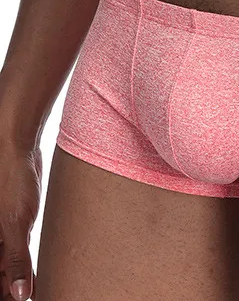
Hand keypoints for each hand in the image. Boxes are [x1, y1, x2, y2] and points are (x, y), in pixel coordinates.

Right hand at [0, 144, 41, 300]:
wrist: (18, 152)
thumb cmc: (12, 181)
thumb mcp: (16, 223)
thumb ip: (16, 259)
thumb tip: (19, 295)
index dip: (5, 296)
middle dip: (11, 290)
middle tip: (28, 299)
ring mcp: (0, 234)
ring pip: (6, 267)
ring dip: (18, 281)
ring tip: (34, 294)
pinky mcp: (14, 226)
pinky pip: (16, 252)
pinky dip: (24, 266)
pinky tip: (35, 279)